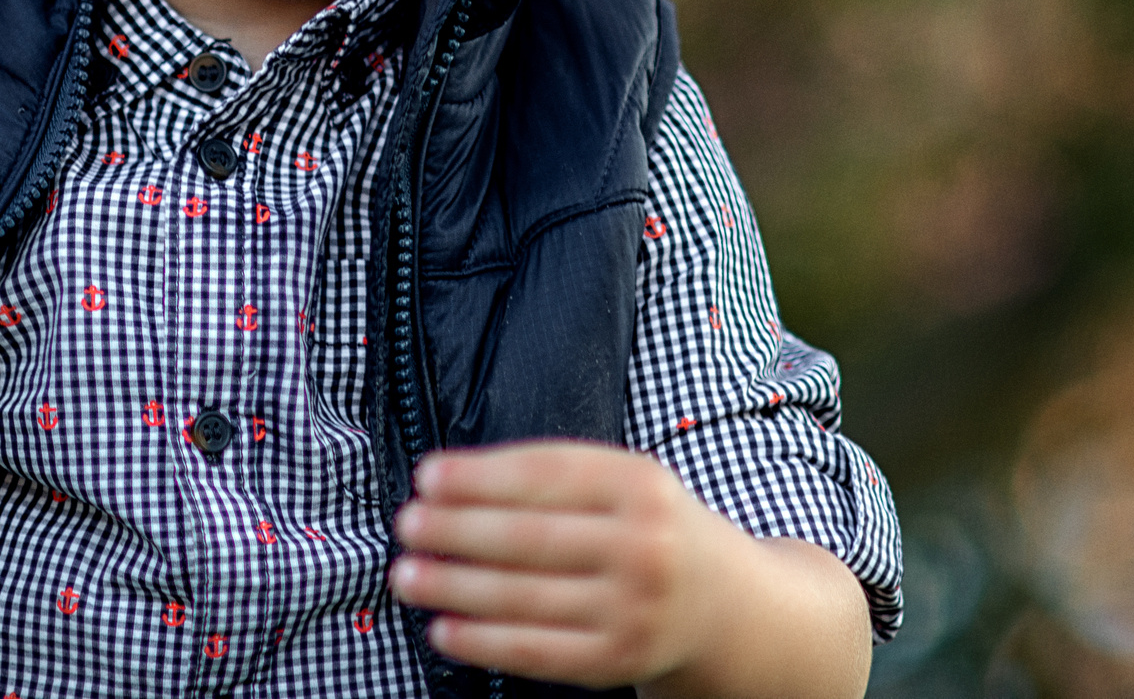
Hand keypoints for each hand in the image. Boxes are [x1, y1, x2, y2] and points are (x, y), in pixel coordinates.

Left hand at [388, 440, 869, 698]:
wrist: (728, 605)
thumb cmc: (654, 529)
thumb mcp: (628, 482)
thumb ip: (557, 476)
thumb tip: (453, 482)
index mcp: (641, 484)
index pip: (548, 473)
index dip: (481, 475)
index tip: (427, 475)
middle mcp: (643, 545)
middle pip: (531, 537)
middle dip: (457, 530)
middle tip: (407, 523)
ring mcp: (633, 608)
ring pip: (527, 597)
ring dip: (455, 586)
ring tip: (406, 574)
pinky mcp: (618, 660)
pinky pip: (538, 652)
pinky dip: (483, 642)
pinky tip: (444, 628)